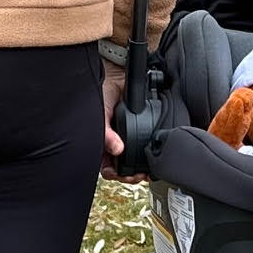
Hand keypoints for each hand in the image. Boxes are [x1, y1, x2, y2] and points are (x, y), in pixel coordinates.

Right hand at [100, 61, 147, 183]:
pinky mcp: (140, 131)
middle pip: (121, 168)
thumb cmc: (102, 95)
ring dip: (139, 169)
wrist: (117, 77)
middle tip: (137, 175)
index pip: (106, 166)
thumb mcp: (100, 114)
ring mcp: (127, 138)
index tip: (122, 175)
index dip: (114, 174)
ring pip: (133, 161)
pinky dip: (148, 155)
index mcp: (101, 142)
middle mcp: (114, 143)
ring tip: (145, 171)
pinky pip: (143, 147)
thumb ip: (106, 133)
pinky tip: (152, 159)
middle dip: (129, 175)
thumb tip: (117, 149)